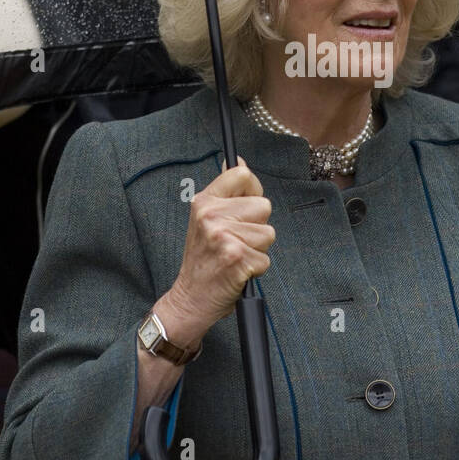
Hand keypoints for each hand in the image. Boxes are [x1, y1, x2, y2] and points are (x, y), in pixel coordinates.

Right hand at [162, 155, 274, 342]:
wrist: (190, 298)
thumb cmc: (202, 259)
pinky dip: (256, 268)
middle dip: (257, 226)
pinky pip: (266, 258)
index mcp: (204, 202)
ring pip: (268, 233)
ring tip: (235, 256)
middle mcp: (211, 216)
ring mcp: (224, 237)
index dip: (252, 189)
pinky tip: (237, 271)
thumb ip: (225, 192)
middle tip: (235, 241)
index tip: (246, 206)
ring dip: (258, 249)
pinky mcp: (237, 258)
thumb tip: (239, 160)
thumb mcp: (204, 219)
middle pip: (263, 205)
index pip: (242, 174)